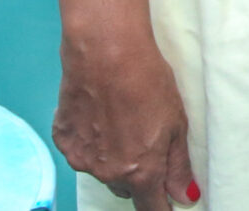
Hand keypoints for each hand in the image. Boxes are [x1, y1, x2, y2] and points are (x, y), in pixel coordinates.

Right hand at [54, 28, 197, 209]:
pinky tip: (99, 112)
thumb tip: (185, 197)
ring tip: (122, 118)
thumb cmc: (147, 82)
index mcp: (140, 172)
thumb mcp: (176, 123)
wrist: (105, 52)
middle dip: (138, 173)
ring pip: (103, 168)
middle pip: (126, 186)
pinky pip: (81, 150)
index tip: (167, 202)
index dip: (161, 206)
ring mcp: (81, 158)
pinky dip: (91, 139)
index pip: (151, 206)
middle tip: (145, 138)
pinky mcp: (62, 139)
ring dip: (113, 155)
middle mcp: (108, 173)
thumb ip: (178, 165)